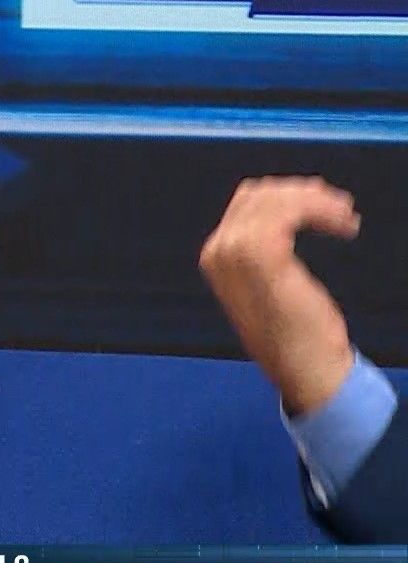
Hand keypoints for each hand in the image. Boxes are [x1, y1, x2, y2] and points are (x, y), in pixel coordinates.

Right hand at [199, 176, 360, 413]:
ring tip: (346, 218)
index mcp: (216, 255)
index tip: (324, 203)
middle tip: (341, 208)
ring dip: (317, 200)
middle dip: (303, 193)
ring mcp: (235, 252)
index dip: (287, 195)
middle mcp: (218, 250)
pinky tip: (343, 226)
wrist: (304, 369)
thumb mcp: (270, 284)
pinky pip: (290, 213)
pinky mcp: (262, 256)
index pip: (247, 202)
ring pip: (275, 199)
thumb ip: (265, 249)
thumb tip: (288, 206)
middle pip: (259, 194)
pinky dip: (320, 210)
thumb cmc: (295, 334)